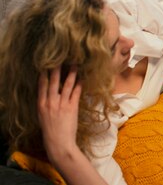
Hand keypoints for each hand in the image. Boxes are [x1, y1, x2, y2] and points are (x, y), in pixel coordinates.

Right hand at [38, 66, 108, 184]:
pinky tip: (83, 77)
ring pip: (66, 85)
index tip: (46, 64)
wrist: (58, 143)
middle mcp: (50, 102)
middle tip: (60, 57)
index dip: (44, 74)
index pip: (42, 86)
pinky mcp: (72, 107)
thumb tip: (50, 93)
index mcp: (41, 105)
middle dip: (57, 69)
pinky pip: (76, 92)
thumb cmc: (51, 131)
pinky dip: (79, 84)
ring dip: (71, 73)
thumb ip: (46, 104)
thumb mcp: (43, 116)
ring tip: (75, 63)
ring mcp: (61, 104)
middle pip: (53, 82)